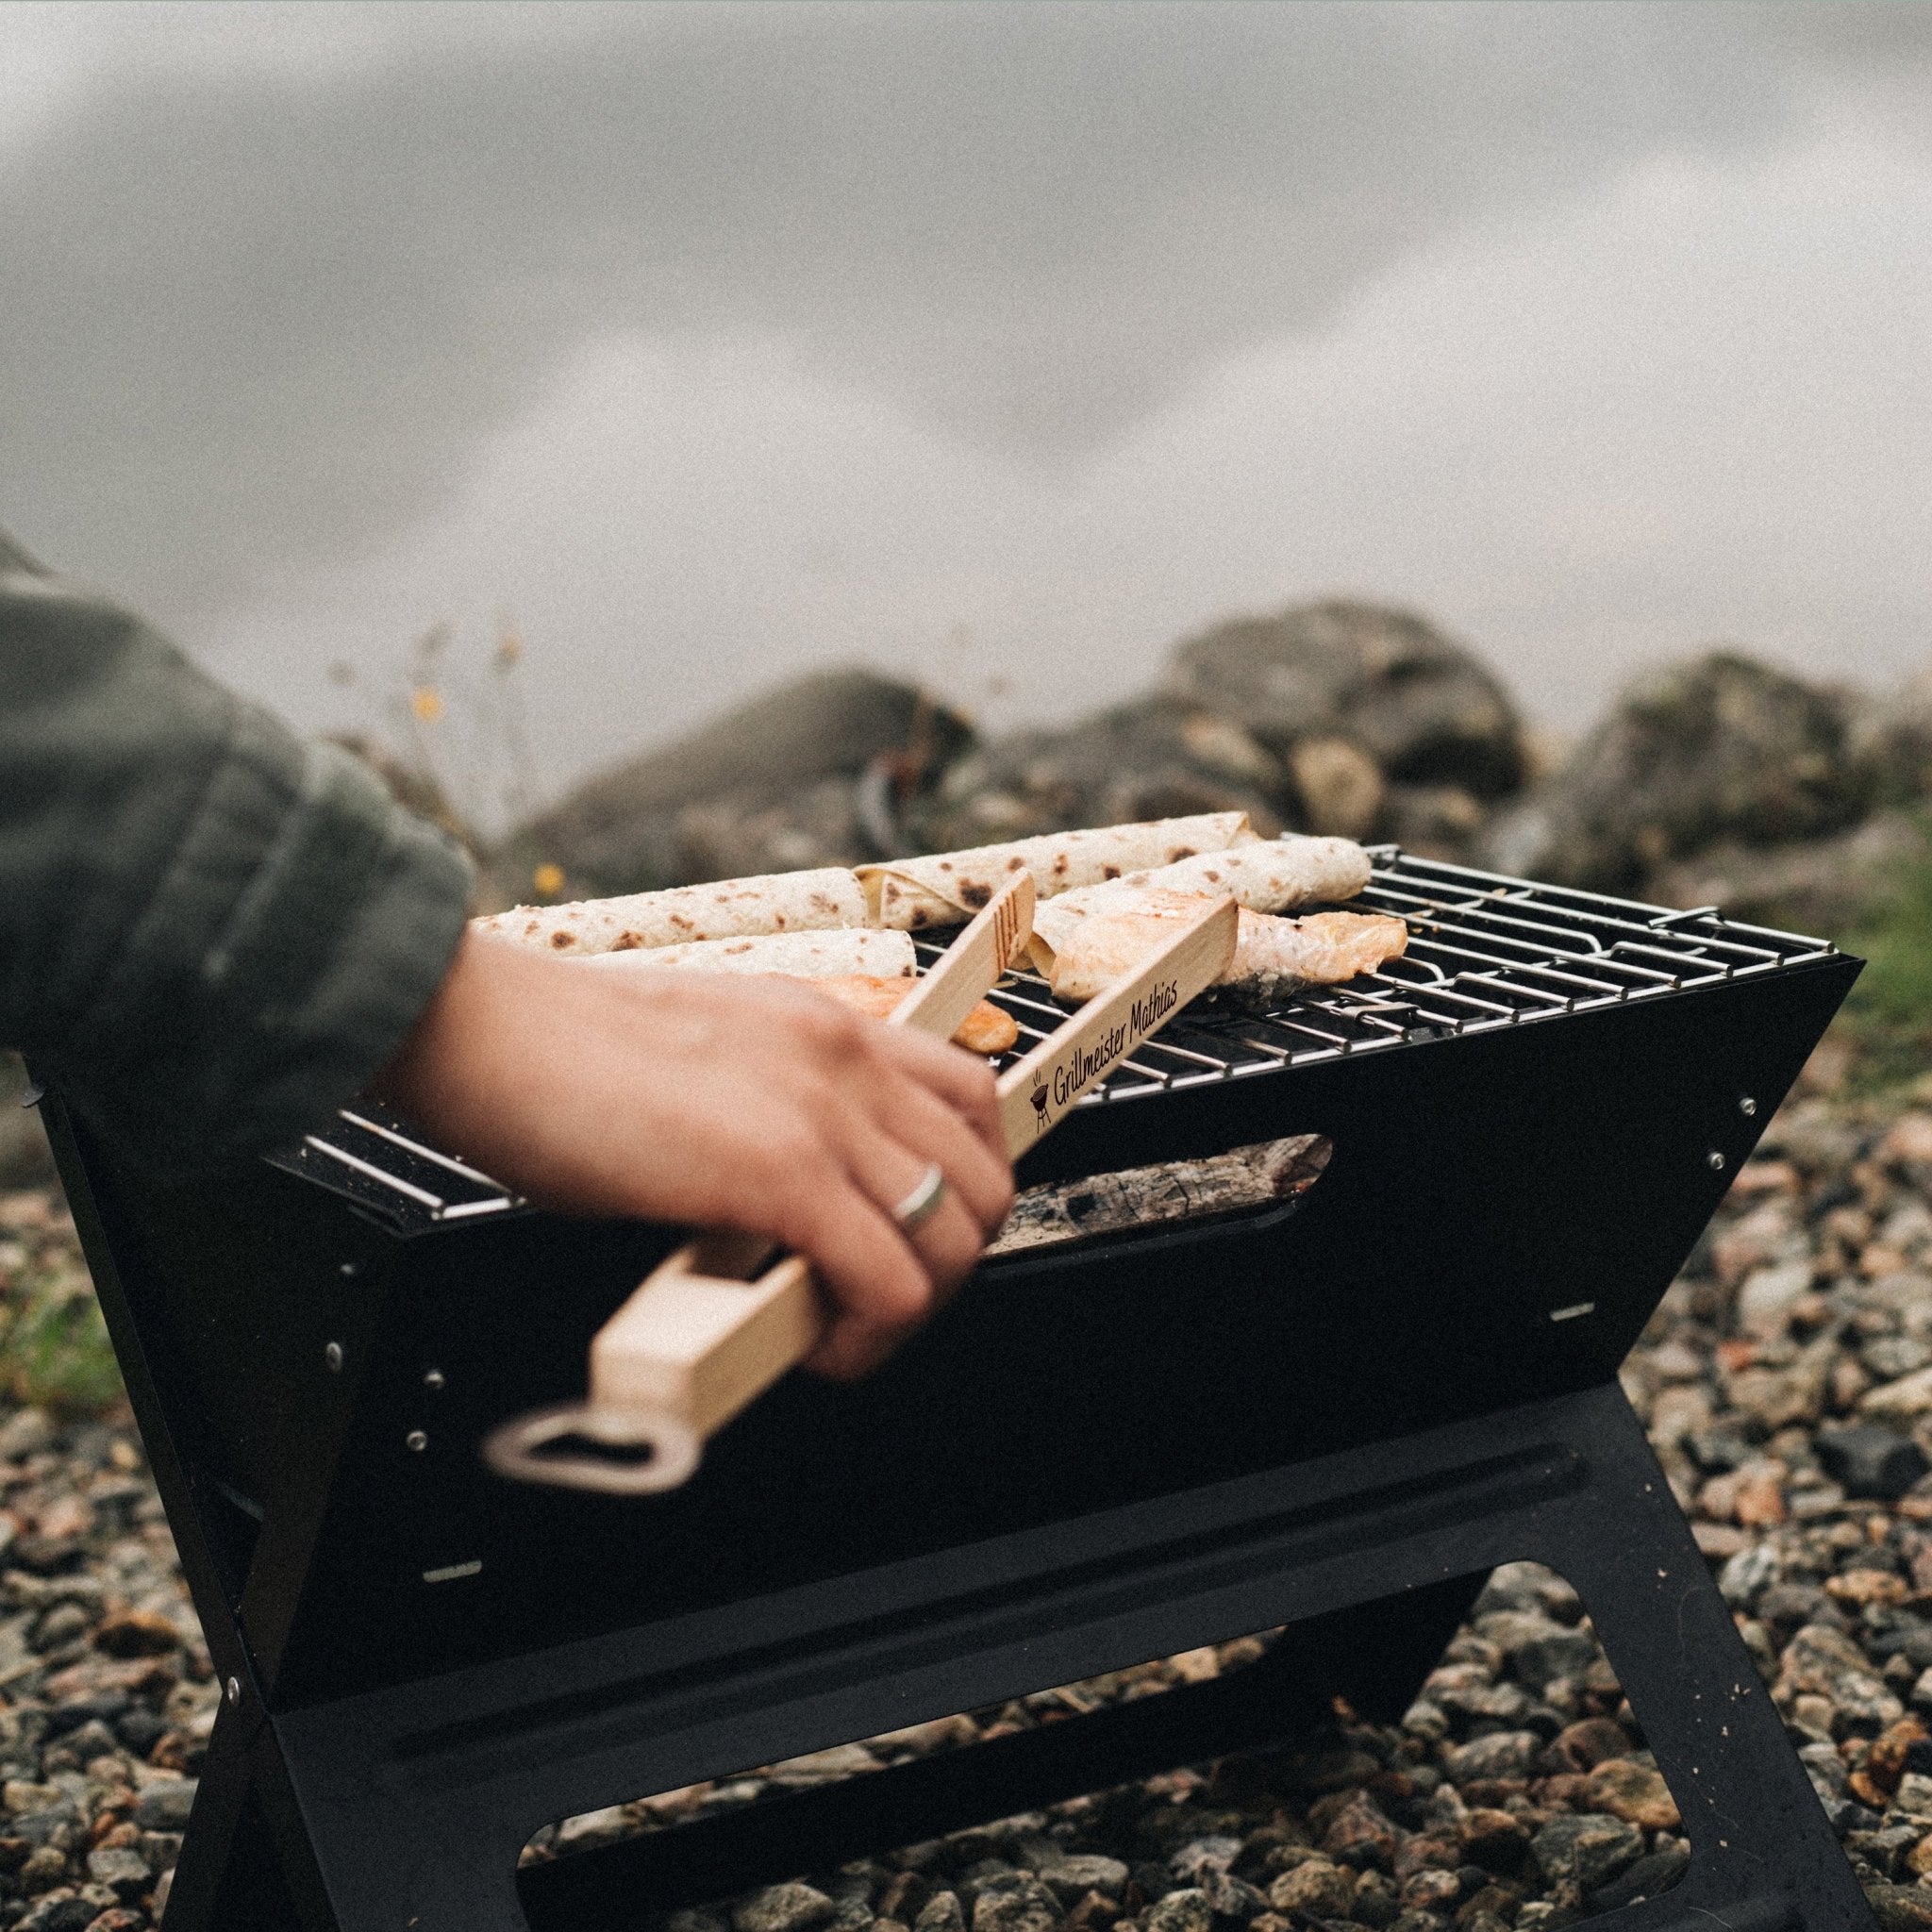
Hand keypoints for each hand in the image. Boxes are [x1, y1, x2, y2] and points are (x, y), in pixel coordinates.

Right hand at [377, 933, 1013, 1376]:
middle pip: (985, 1177)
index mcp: (827, 1027)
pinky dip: (867, 1335)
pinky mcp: (779, 1173)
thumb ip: (765, 1115)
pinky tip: (813, 1346)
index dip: (965, 1181)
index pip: (970, 1098)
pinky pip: (886, 1282)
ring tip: (845, 1331)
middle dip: (951, 1261)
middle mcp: (845, 1060)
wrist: (488, 1029)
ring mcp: (821, 1114)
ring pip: (956, 1235)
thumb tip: (779, 1208)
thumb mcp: (705, 1065)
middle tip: (881, 1301)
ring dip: (916, 1306)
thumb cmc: (561, 1052)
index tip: (919, 1232)